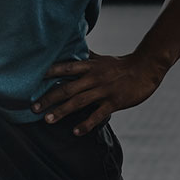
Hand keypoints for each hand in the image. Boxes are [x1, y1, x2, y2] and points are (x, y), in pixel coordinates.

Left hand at [32, 52, 165, 135]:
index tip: (33, 78)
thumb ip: (88, 56)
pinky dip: (86, 124)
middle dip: (49, 98)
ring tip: (48, 120)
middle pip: (67, 88)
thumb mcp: (103, 59)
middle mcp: (94, 77)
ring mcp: (104, 90)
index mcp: (90, 66)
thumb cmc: (122, 64)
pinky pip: (98, 115)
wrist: (147, 68)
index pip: (66, 67)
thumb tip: (75, 47)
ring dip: (62, 111)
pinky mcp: (115, 102)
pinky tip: (75, 132)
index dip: (50, 72)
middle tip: (33, 107)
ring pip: (79, 102)